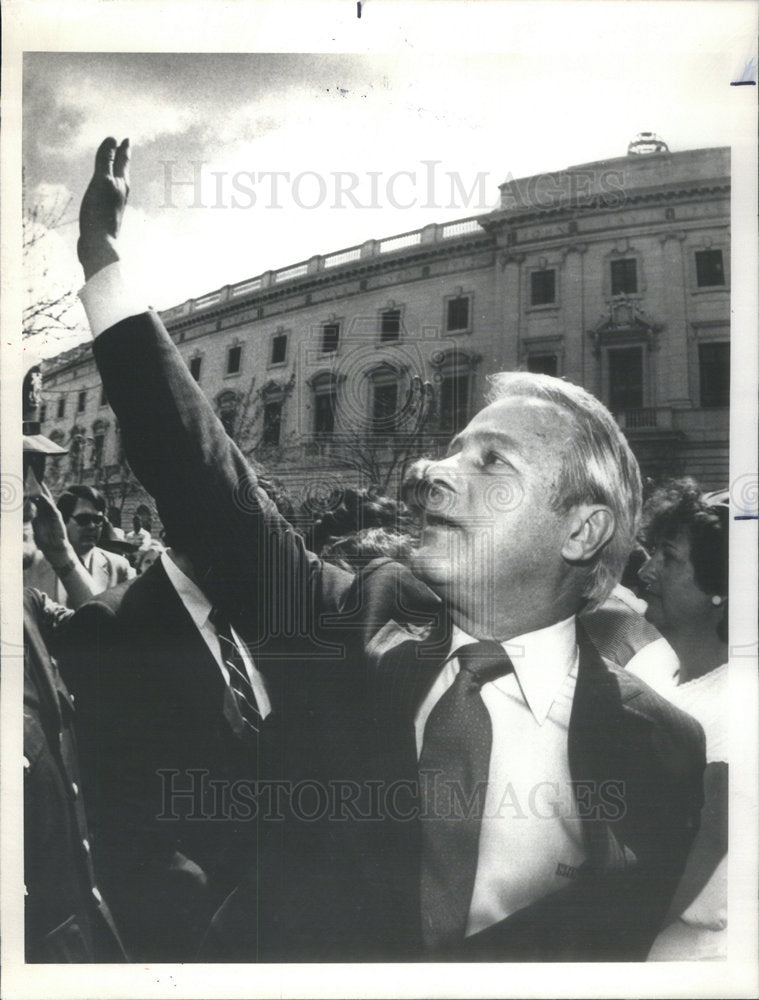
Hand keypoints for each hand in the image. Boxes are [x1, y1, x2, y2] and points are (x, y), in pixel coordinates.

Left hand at [32, 482, 74, 567]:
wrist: (55, 549)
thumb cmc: (45, 539)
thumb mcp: (37, 527)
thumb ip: (34, 518)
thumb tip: (28, 514)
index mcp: (42, 513)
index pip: (37, 498)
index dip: (33, 489)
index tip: (27, 480)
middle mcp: (48, 511)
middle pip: (42, 495)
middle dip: (38, 486)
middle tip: (33, 475)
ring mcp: (53, 513)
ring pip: (46, 499)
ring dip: (41, 490)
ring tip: (35, 481)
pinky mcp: (57, 517)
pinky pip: (50, 507)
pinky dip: (45, 501)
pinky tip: (40, 495)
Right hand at [77, 137, 129, 279]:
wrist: (99, 245)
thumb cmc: (100, 213)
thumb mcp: (102, 181)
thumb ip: (106, 161)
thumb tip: (114, 139)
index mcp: (121, 184)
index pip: (123, 161)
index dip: (124, 149)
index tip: (127, 139)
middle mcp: (121, 193)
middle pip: (123, 172)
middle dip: (122, 159)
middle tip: (125, 148)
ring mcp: (114, 205)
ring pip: (117, 184)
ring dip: (116, 173)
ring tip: (116, 168)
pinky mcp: (106, 215)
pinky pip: (107, 194)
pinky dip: (107, 187)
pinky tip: (104, 192)